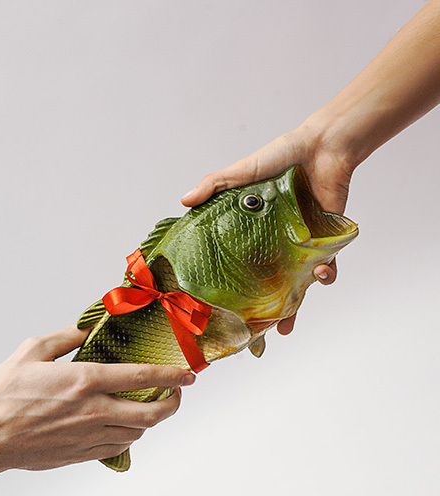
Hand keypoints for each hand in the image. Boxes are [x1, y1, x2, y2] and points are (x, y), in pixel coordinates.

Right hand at [0, 326, 193, 495]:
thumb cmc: (4, 394)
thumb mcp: (33, 350)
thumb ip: (67, 337)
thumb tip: (89, 329)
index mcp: (85, 381)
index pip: (142, 378)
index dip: (172, 376)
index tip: (188, 374)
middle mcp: (94, 411)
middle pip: (152, 414)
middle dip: (173, 403)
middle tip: (176, 394)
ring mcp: (90, 436)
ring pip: (139, 432)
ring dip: (151, 419)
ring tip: (150, 406)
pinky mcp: (82, 454)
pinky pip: (119, 446)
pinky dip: (130, 434)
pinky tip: (124, 424)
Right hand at [181, 122, 353, 333]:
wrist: (322, 146)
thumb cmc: (281, 156)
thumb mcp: (242, 172)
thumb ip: (215, 185)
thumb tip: (184, 201)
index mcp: (254, 232)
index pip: (240, 265)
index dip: (233, 287)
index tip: (222, 310)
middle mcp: (276, 243)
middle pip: (268, 284)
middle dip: (263, 311)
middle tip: (253, 333)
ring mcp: (301, 245)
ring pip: (296, 285)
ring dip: (294, 306)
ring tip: (285, 323)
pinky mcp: (326, 242)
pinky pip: (327, 266)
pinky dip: (326, 275)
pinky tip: (321, 276)